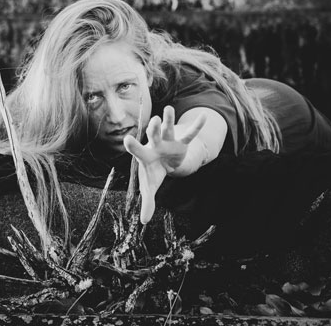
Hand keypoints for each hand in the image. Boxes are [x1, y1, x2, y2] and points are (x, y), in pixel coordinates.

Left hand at [123, 105, 205, 223]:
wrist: (165, 160)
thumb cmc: (154, 171)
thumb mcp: (150, 185)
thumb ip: (148, 201)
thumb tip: (144, 222)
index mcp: (146, 155)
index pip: (138, 151)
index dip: (133, 146)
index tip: (126, 139)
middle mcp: (156, 144)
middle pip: (154, 135)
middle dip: (154, 129)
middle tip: (153, 121)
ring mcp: (169, 141)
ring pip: (169, 128)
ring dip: (169, 120)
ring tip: (168, 109)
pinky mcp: (182, 142)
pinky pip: (190, 134)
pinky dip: (197, 126)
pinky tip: (203, 116)